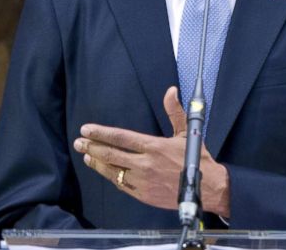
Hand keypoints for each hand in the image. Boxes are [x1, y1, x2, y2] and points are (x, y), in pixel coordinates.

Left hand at [73, 86, 229, 215]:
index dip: (101, 133)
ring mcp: (142, 180)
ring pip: (113, 171)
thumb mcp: (187, 132)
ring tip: (87, 156)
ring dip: (97, 163)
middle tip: (79, 142)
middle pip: (112, 154)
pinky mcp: (143, 194)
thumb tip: (171, 91)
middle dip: (92, 147)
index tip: (87, 129)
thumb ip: (175, 111)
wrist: (206, 187)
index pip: (121, 137)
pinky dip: (111, 177)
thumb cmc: (197, 158)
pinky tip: (105, 171)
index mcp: (154, 146)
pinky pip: (121, 185)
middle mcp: (145, 163)